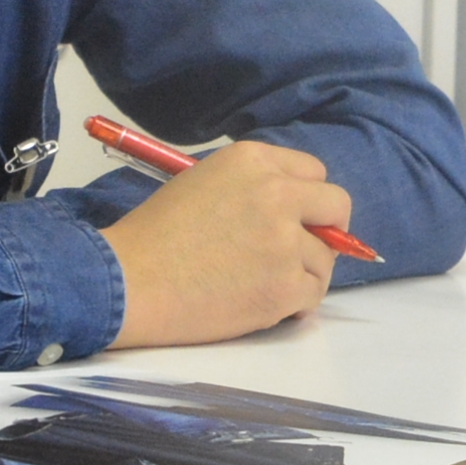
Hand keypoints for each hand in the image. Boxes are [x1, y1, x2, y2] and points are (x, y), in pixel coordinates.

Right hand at [105, 138, 348, 347]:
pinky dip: (295, 303)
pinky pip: (314, 294)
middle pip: (337, 206)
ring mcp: (285, 242)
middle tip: (302, 251)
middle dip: (327, 230)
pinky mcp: (285, 287)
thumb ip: (253, 186)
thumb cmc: (155, 236)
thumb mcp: (205, 182)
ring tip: (261, 282)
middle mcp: (277, 193)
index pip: (314, 172)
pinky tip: (262, 302)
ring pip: (326, 258)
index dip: (307, 199)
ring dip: (303, 272)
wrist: (128, 282)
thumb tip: (296, 209)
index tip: (297, 218)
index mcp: (254, 161)